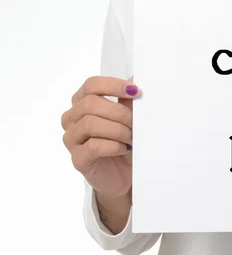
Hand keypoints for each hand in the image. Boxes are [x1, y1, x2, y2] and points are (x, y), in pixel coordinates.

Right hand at [62, 76, 139, 197]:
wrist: (124, 175)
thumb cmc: (125, 143)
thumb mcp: (130, 119)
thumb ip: (128, 100)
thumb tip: (135, 79)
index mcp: (82, 103)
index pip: (91, 85)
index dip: (113, 85)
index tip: (136, 92)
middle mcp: (72, 119)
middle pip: (91, 103)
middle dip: (119, 112)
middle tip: (136, 123)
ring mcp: (72, 139)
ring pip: (91, 124)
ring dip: (118, 130)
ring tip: (132, 138)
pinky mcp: (78, 159)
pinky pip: (93, 146)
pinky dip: (114, 146)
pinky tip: (124, 149)